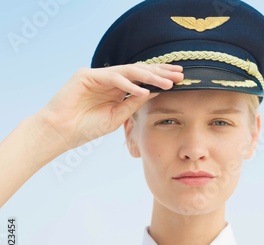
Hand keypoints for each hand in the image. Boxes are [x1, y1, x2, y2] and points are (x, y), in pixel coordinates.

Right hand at [36, 63, 182, 149]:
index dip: (161, 78)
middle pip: (139, 71)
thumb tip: (157, 91)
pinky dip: (129, 84)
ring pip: (128, 71)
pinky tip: (143, 90)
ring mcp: (98, 75)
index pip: (143, 79)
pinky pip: (113, 77)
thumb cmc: (87, 127)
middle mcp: (110, 79)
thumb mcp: (118, 116)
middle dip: (161, 72)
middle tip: (180, 74)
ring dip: (150, 76)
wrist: (61, 133)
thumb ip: (134, 103)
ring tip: (168, 82)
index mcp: (118, 89)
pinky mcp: (86, 75)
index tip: (181, 80)